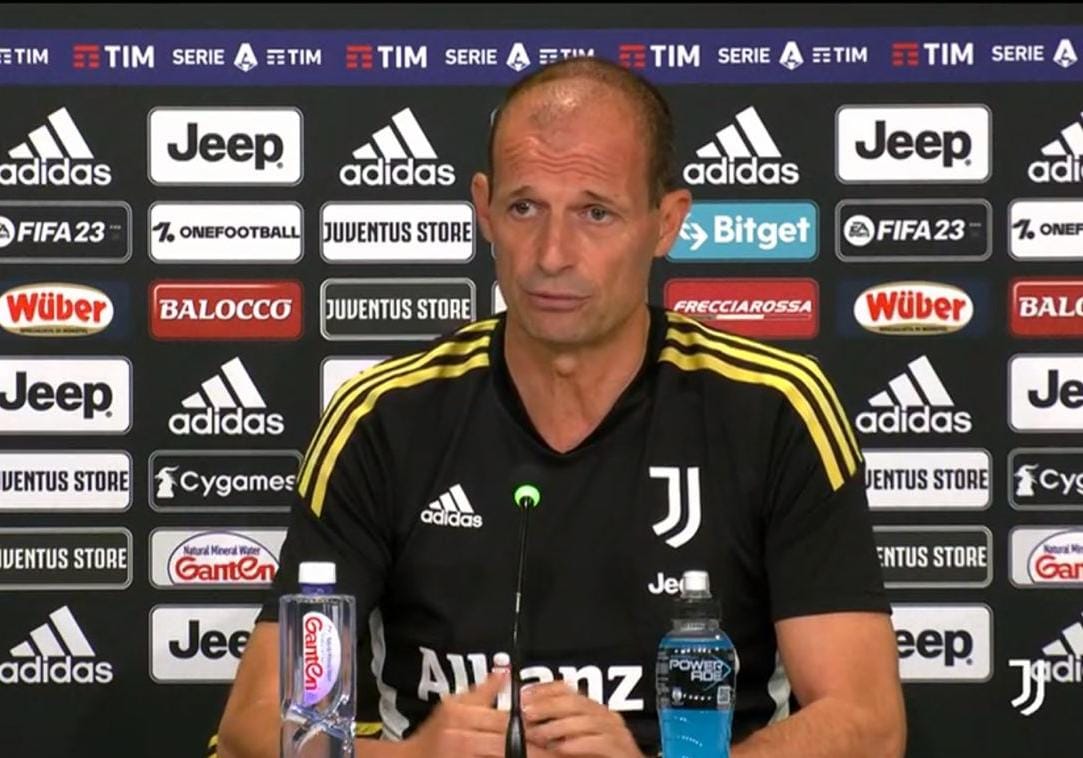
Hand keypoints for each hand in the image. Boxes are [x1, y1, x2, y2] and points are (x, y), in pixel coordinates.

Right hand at [397, 671, 557, 757]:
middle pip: (507, 743)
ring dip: (528, 756)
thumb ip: (483, 691)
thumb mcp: (454, 705)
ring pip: (502, 755)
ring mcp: (462, 754)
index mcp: (461, 713)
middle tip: (558, 752)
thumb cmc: (434, 732)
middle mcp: (461, 735)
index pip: (506, 721)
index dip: (532, 728)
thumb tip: (505, 669)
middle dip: (536, 750)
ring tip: (549, 757)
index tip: (554, 733)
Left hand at [522, 681, 644, 756]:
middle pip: (576, 701)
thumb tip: (528, 724)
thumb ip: (556, 732)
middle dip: (548, 705)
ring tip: (539, 735)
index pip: (568, 689)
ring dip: (559, 727)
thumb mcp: (573, 743)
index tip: (524, 694)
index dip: (544, 689)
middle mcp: (606, 717)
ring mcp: (617, 733)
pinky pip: (601, 742)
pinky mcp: (623, 750)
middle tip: (527, 713)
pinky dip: (579, 744)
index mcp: (593, 711)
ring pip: (588, 720)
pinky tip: (562, 748)